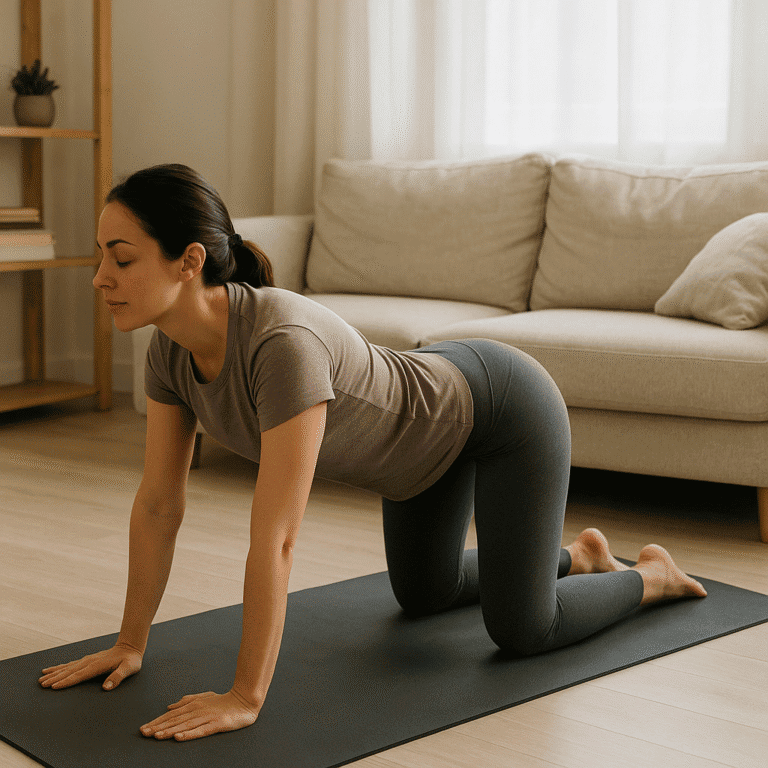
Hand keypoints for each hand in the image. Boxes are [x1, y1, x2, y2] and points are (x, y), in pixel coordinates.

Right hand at [39, 642, 142, 690]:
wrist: (130, 647)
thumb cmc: (131, 660)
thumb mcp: (129, 668)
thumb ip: (118, 677)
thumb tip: (106, 687)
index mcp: (98, 665)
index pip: (80, 675)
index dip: (67, 681)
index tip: (54, 687)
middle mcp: (90, 661)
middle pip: (70, 671)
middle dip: (55, 678)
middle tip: (42, 685)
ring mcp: (88, 660)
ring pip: (68, 667)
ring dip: (54, 673)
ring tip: (41, 678)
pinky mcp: (87, 660)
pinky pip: (71, 664)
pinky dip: (60, 667)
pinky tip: (51, 670)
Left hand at [140, 689, 258, 741]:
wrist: (244, 700)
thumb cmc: (223, 701)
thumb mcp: (204, 697)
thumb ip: (187, 700)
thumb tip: (169, 706)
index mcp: (194, 703)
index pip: (172, 714)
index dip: (157, 721)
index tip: (144, 728)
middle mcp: (198, 709)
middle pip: (175, 720)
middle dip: (158, 727)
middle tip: (144, 733)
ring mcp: (207, 717)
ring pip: (184, 725)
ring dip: (169, 731)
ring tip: (156, 736)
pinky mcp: (217, 724)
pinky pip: (200, 730)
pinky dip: (188, 734)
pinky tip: (178, 737)